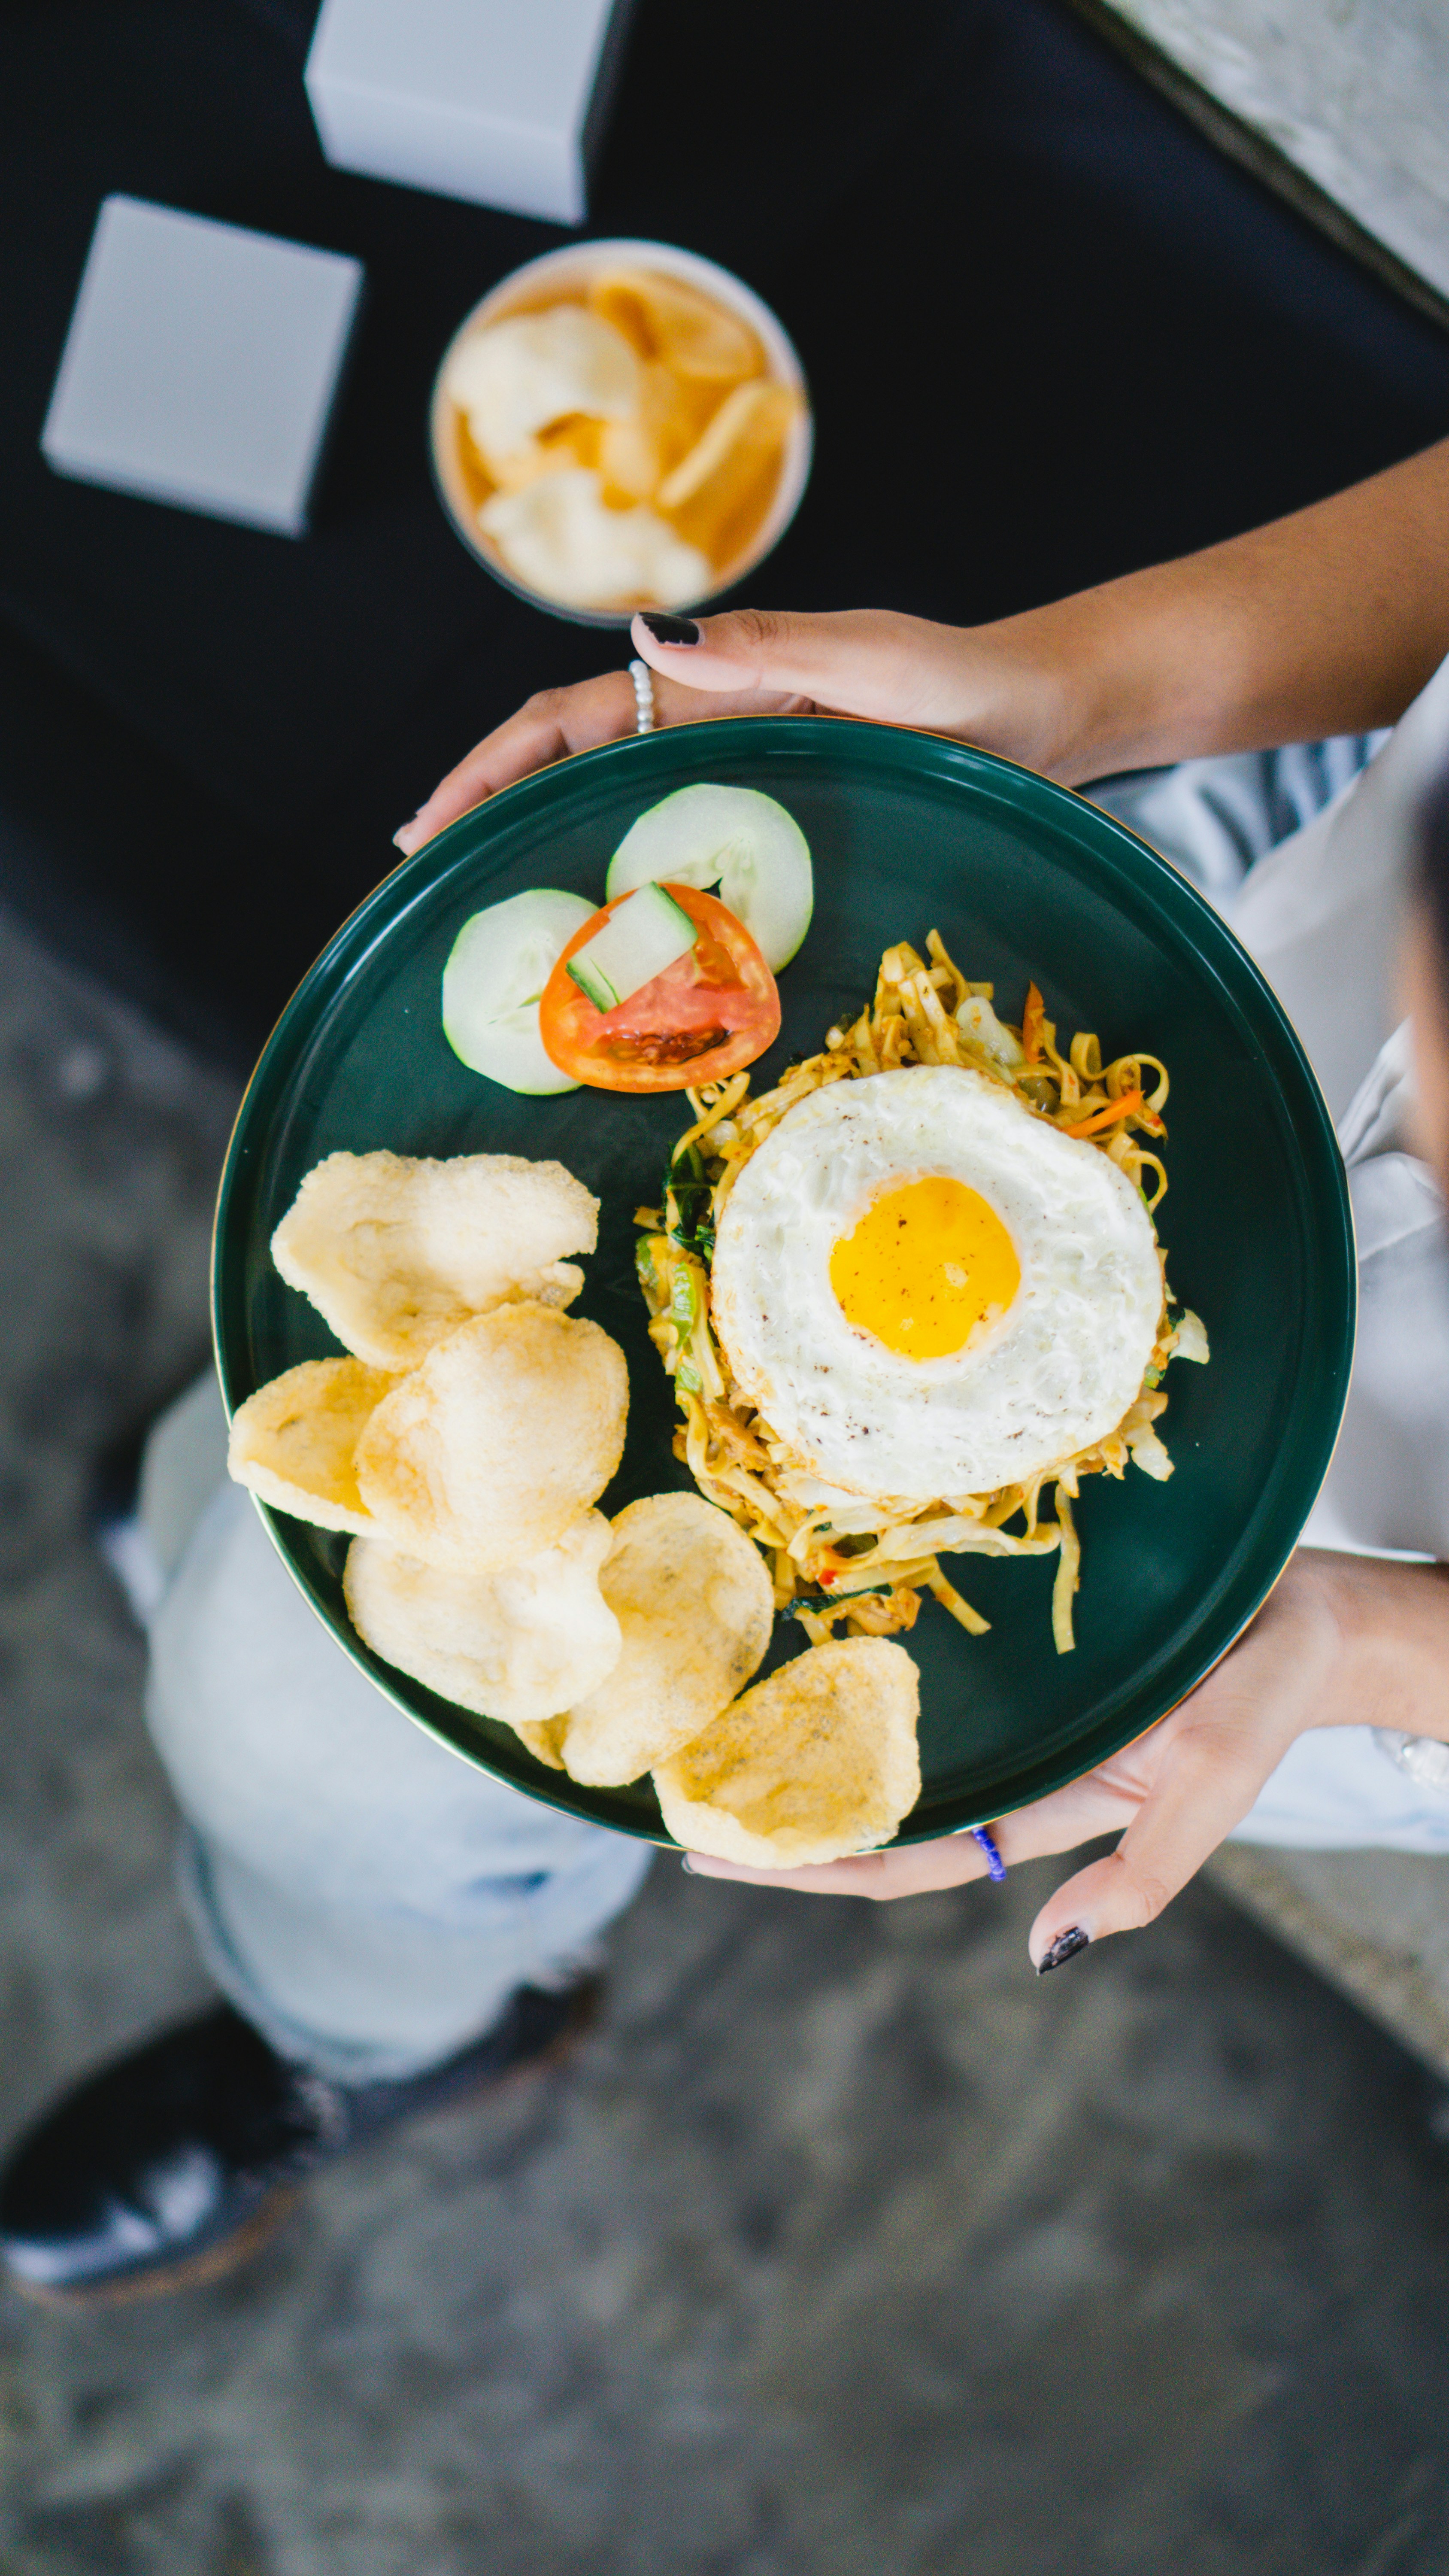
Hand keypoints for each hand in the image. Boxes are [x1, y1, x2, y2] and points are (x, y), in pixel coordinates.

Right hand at [392, 606, 1073, 853]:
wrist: (1041, 717)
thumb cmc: (965, 687)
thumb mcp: (872, 660)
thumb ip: (766, 648)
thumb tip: (643, 636)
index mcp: (719, 679)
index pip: (573, 713)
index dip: (493, 763)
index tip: (432, 816)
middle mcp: (713, 723)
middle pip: (571, 759)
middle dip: (490, 805)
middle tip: (425, 868)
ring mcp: (738, 771)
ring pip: (614, 805)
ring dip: (545, 845)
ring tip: (485, 906)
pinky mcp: (772, 815)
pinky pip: (678, 846)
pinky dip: (627, 879)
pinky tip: (603, 932)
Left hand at [685, 1550, 1448, 1968]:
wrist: (1309, 1615)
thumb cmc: (1261, 1706)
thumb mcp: (1205, 1796)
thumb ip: (1138, 1878)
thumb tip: (1045, 1953)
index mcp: (1049, 1801)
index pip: (910, 1850)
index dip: (818, 1860)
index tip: (721, 1856)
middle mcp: (1022, 1754)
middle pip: (885, 1794)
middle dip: (790, 1804)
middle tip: (683, 1795)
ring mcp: (1025, 1698)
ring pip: (899, 1728)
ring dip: (818, 1733)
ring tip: (723, 1724)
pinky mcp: (1032, 1638)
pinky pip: (934, 1659)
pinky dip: (874, 1662)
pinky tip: (812, 1639)